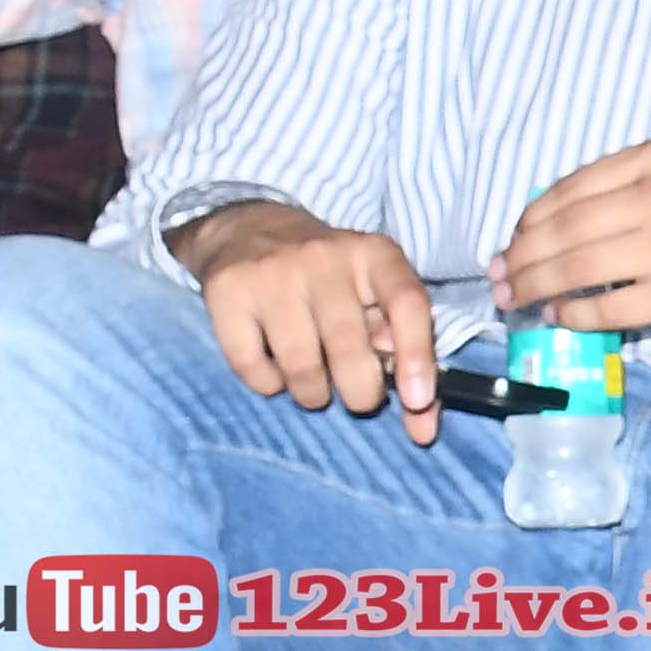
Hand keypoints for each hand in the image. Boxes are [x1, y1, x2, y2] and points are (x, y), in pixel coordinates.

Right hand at [180, 201, 442, 438]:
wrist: (249, 229)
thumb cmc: (330, 279)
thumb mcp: (376, 294)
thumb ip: (406, 352)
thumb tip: (423, 422)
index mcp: (374, 254)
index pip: (406, 302)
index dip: (416, 356)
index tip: (417, 401)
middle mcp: (324, 257)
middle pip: (349, 347)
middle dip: (361, 393)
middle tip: (359, 396)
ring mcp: (271, 273)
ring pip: (300, 367)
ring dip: (313, 394)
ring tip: (315, 383)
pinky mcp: (227, 291)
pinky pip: (251, 368)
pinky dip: (268, 384)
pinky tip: (274, 366)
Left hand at [492, 141, 650, 339]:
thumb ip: (622, 191)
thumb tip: (542, 228)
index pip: (571, 188)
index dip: (528, 219)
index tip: (511, 242)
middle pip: (565, 227)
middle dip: (521, 257)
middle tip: (501, 277)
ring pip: (576, 265)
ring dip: (536, 286)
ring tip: (518, 299)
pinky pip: (604, 306)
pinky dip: (572, 314)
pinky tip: (560, 317)